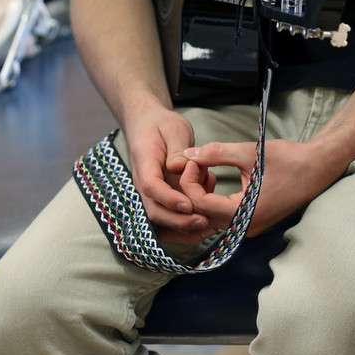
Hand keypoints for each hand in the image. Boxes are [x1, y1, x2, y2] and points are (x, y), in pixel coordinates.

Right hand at [126, 106, 210, 245]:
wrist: (149, 125)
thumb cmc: (161, 126)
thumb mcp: (173, 128)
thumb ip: (176, 150)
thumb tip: (179, 167)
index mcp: (144, 164)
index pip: (151, 186)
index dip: (169, 199)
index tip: (188, 205)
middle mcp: (144, 184)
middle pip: (154, 211)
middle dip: (178, 222)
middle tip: (204, 222)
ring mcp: (152, 194)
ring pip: (162, 221)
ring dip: (184, 229)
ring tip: (210, 227)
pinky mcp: (163, 198)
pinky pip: (171, 217)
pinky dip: (187, 223)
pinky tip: (209, 215)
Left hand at [167, 138, 335, 237]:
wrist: (318, 168)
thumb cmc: (287, 159)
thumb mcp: (249, 152)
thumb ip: (216, 153)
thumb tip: (188, 153)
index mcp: (243, 213)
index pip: (200, 205)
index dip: (190, 182)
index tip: (195, 160)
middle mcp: (244, 228)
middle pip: (202, 215)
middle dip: (192, 189)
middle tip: (197, 163)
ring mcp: (248, 228)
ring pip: (211, 218)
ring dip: (202, 195)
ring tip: (206, 169)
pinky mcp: (252, 222)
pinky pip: (222, 217)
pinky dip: (212, 199)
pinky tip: (215, 179)